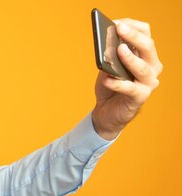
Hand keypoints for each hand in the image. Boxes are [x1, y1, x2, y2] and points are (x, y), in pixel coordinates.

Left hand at [92, 18, 162, 139]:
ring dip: (130, 57)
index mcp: (145, 55)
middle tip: (118, 28)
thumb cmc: (110, 86)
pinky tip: (106, 79)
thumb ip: (109, 56)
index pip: (145, 33)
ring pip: (142, 67)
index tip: (115, 22)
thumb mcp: (108, 67)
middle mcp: (151, 66)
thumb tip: (105, 44)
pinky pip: (129, 88)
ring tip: (118, 50)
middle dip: (133, 36)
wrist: (106, 112)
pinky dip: (117, 83)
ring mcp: (148, 82)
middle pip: (148, 47)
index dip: (132, 26)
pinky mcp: (140, 97)